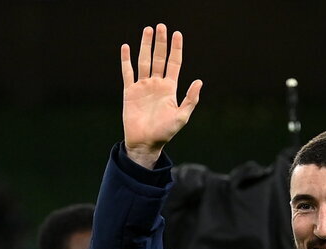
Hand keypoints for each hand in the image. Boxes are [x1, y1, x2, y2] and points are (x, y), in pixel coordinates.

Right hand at [121, 24, 202, 167]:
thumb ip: (190, 100)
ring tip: (148, 30)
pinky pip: (128, 73)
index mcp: (169, 89)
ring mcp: (143, 87)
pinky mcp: (130, 92)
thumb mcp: (181, 117)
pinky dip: (126, 60)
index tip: (177, 34)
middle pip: (159, 58)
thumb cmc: (164, 133)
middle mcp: (156, 85)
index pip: (174, 63)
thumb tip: (199, 81)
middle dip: (160, 42)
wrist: (145, 143)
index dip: (176, 49)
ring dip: (145, 46)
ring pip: (144, 61)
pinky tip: (126, 48)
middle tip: (161, 26)